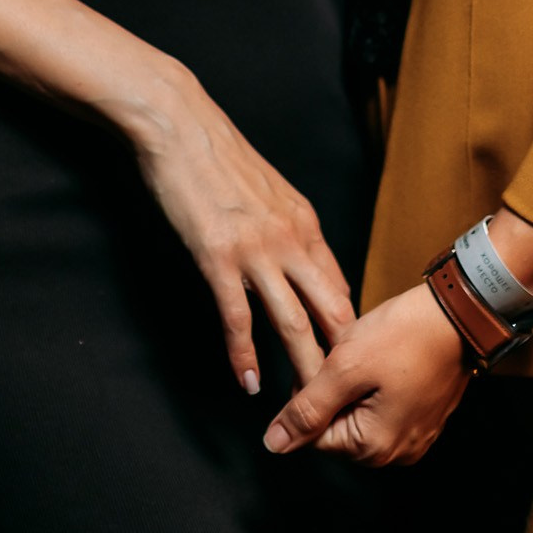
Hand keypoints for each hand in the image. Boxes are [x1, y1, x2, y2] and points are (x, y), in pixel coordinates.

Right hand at [127, 64, 354, 393]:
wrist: (180, 125)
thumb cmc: (219, 156)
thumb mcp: (270, 191)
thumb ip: (289, 230)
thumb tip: (302, 264)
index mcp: (305, 223)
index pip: (339, 288)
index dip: (348, 331)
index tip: (352, 364)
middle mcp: (290, 239)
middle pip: (329, 312)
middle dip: (341, 360)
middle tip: (345, 399)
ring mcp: (256, 251)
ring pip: (292, 323)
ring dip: (302, 369)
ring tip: (308, 407)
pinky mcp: (218, 258)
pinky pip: (238, 318)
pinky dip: (244, 355)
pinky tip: (248, 381)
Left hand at [262, 284, 470, 466]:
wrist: (461, 313)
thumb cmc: (404, 335)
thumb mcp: (345, 367)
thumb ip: (306, 409)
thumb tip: (273, 445)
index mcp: (373, 447)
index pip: (312, 433)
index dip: (309, 392)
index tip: (326, 360)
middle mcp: (396, 453)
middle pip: (337, 426)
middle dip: (334, 389)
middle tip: (349, 353)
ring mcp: (415, 437)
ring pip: (359, 414)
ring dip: (355, 385)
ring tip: (370, 353)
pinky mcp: (425, 418)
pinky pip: (384, 407)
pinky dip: (376, 384)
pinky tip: (386, 358)